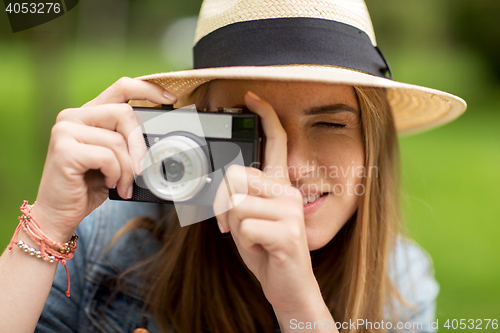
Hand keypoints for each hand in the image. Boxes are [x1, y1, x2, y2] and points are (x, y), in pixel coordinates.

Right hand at [32, 77, 176, 241]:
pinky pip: (108, 156)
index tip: (170, 100)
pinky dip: (115, 174)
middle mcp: (73, 116)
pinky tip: (108, 184)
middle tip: (142, 170)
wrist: (59, 214)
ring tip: (122, 184)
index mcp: (88, 114)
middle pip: (124, 114)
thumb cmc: (88, 186)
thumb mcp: (114, 158)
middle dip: (140, 146)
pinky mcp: (64, 150)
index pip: (121, 87)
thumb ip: (127, 141)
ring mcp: (65, 131)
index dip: (148, 90)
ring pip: (118, 140)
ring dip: (128, 169)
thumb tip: (159, 138)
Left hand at [213, 91, 321, 313]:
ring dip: (234, 229)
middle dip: (223, 206)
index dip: (266, 117)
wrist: (289, 288)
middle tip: (233, 227)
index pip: (276, 144)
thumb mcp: (247, 221)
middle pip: (235, 177)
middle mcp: (288, 192)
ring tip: (255, 240)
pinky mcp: (288, 232)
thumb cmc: (266, 251)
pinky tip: (262, 251)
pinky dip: (244, 245)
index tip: (253, 97)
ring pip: (235, 204)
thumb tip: (217, 185)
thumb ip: (237, 198)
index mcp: (280, 186)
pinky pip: (243, 227)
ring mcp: (290, 211)